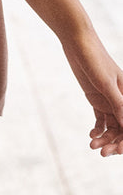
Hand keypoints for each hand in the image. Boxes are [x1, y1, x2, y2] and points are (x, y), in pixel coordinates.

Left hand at [63, 31, 122, 156]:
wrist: (77, 42)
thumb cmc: (94, 58)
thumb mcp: (106, 82)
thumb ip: (117, 103)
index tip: (118, 151)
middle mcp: (121, 99)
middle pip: (122, 128)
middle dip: (114, 142)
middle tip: (101, 152)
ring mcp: (109, 99)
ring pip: (111, 126)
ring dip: (104, 137)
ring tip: (92, 144)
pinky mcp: (96, 98)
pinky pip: (100, 119)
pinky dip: (98, 129)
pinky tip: (91, 135)